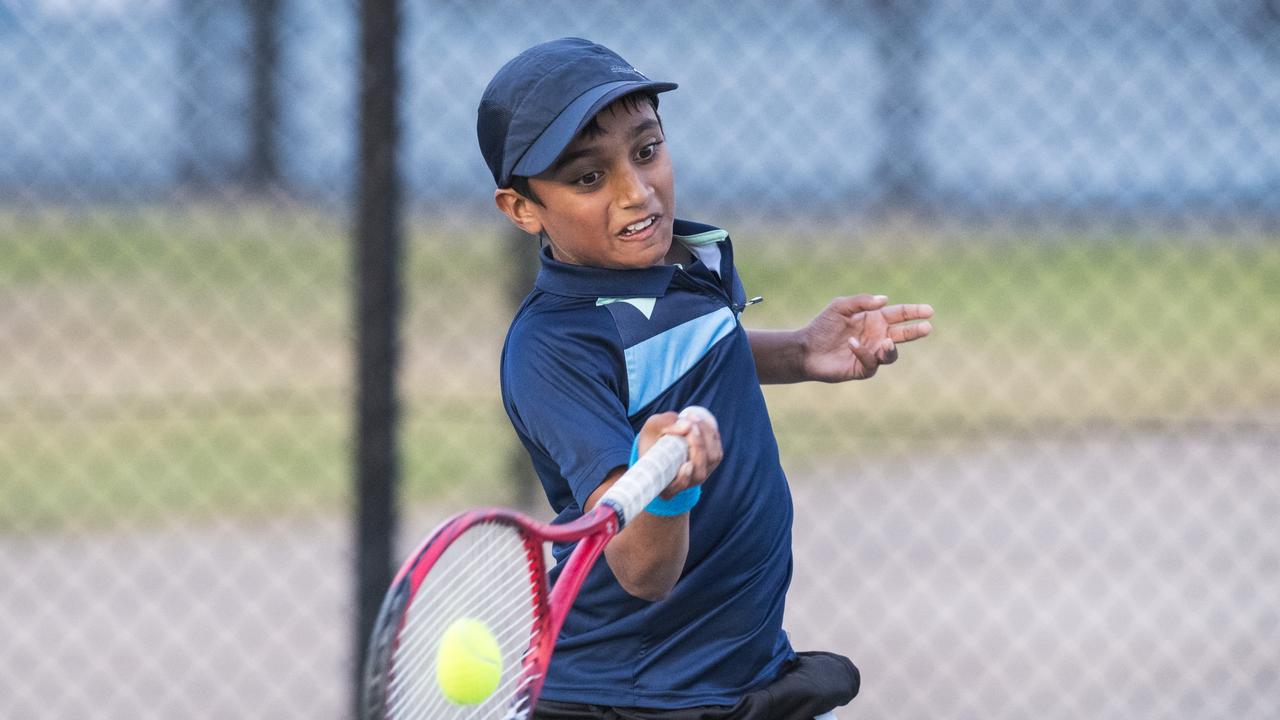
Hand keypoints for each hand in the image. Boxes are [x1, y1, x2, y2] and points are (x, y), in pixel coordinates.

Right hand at [636, 410, 722, 498]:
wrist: (660, 439)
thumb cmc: (653, 438)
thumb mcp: (651, 428)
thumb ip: (664, 424)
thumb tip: (687, 425)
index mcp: (665, 486)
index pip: (674, 490)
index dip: (683, 480)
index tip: (687, 465)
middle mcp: (684, 484)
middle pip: (699, 473)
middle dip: (697, 446)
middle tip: (688, 424)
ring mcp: (700, 475)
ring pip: (711, 460)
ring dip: (705, 436)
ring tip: (691, 418)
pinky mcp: (711, 463)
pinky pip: (717, 451)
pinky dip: (711, 434)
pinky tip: (699, 420)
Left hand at [800, 294, 933, 381]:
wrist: (806, 349)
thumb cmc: (822, 326)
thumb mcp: (840, 307)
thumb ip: (862, 302)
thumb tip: (885, 300)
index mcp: (875, 319)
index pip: (900, 314)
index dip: (914, 312)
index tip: (929, 310)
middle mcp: (877, 336)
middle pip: (903, 334)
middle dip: (915, 331)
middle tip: (927, 327)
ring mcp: (872, 353)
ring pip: (891, 353)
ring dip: (891, 348)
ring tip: (886, 341)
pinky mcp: (863, 369)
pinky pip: (871, 363)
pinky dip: (864, 354)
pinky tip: (852, 345)